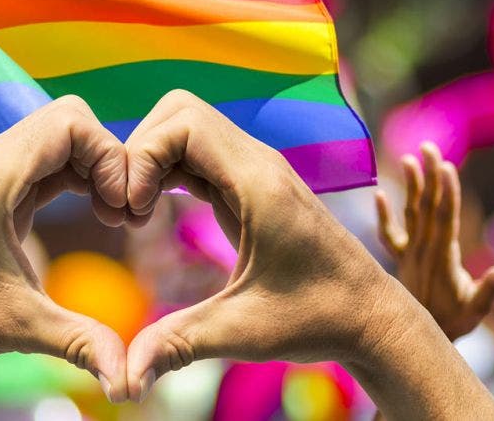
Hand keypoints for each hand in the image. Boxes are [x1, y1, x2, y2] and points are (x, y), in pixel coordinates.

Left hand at [0, 96, 130, 401]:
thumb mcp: (19, 328)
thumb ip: (80, 342)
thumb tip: (128, 378)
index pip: (70, 123)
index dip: (109, 156)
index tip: (118, 207)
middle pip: (69, 121)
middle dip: (107, 158)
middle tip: (120, 210)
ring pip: (58, 138)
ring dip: (93, 167)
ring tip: (111, 215)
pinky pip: (45, 161)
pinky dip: (76, 177)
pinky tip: (93, 212)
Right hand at [122, 91, 493, 418]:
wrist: (369, 317)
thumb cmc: (316, 319)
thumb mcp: (242, 332)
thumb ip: (178, 345)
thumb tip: (123, 381)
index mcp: (259, 183)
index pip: (183, 123)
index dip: (142, 157)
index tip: (132, 214)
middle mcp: (258, 163)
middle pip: (179, 112)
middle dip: (139, 152)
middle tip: (127, 210)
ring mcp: (256, 170)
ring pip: (186, 129)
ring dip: (150, 161)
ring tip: (136, 215)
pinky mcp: (251, 186)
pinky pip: (198, 154)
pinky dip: (166, 172)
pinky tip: (154, 213)